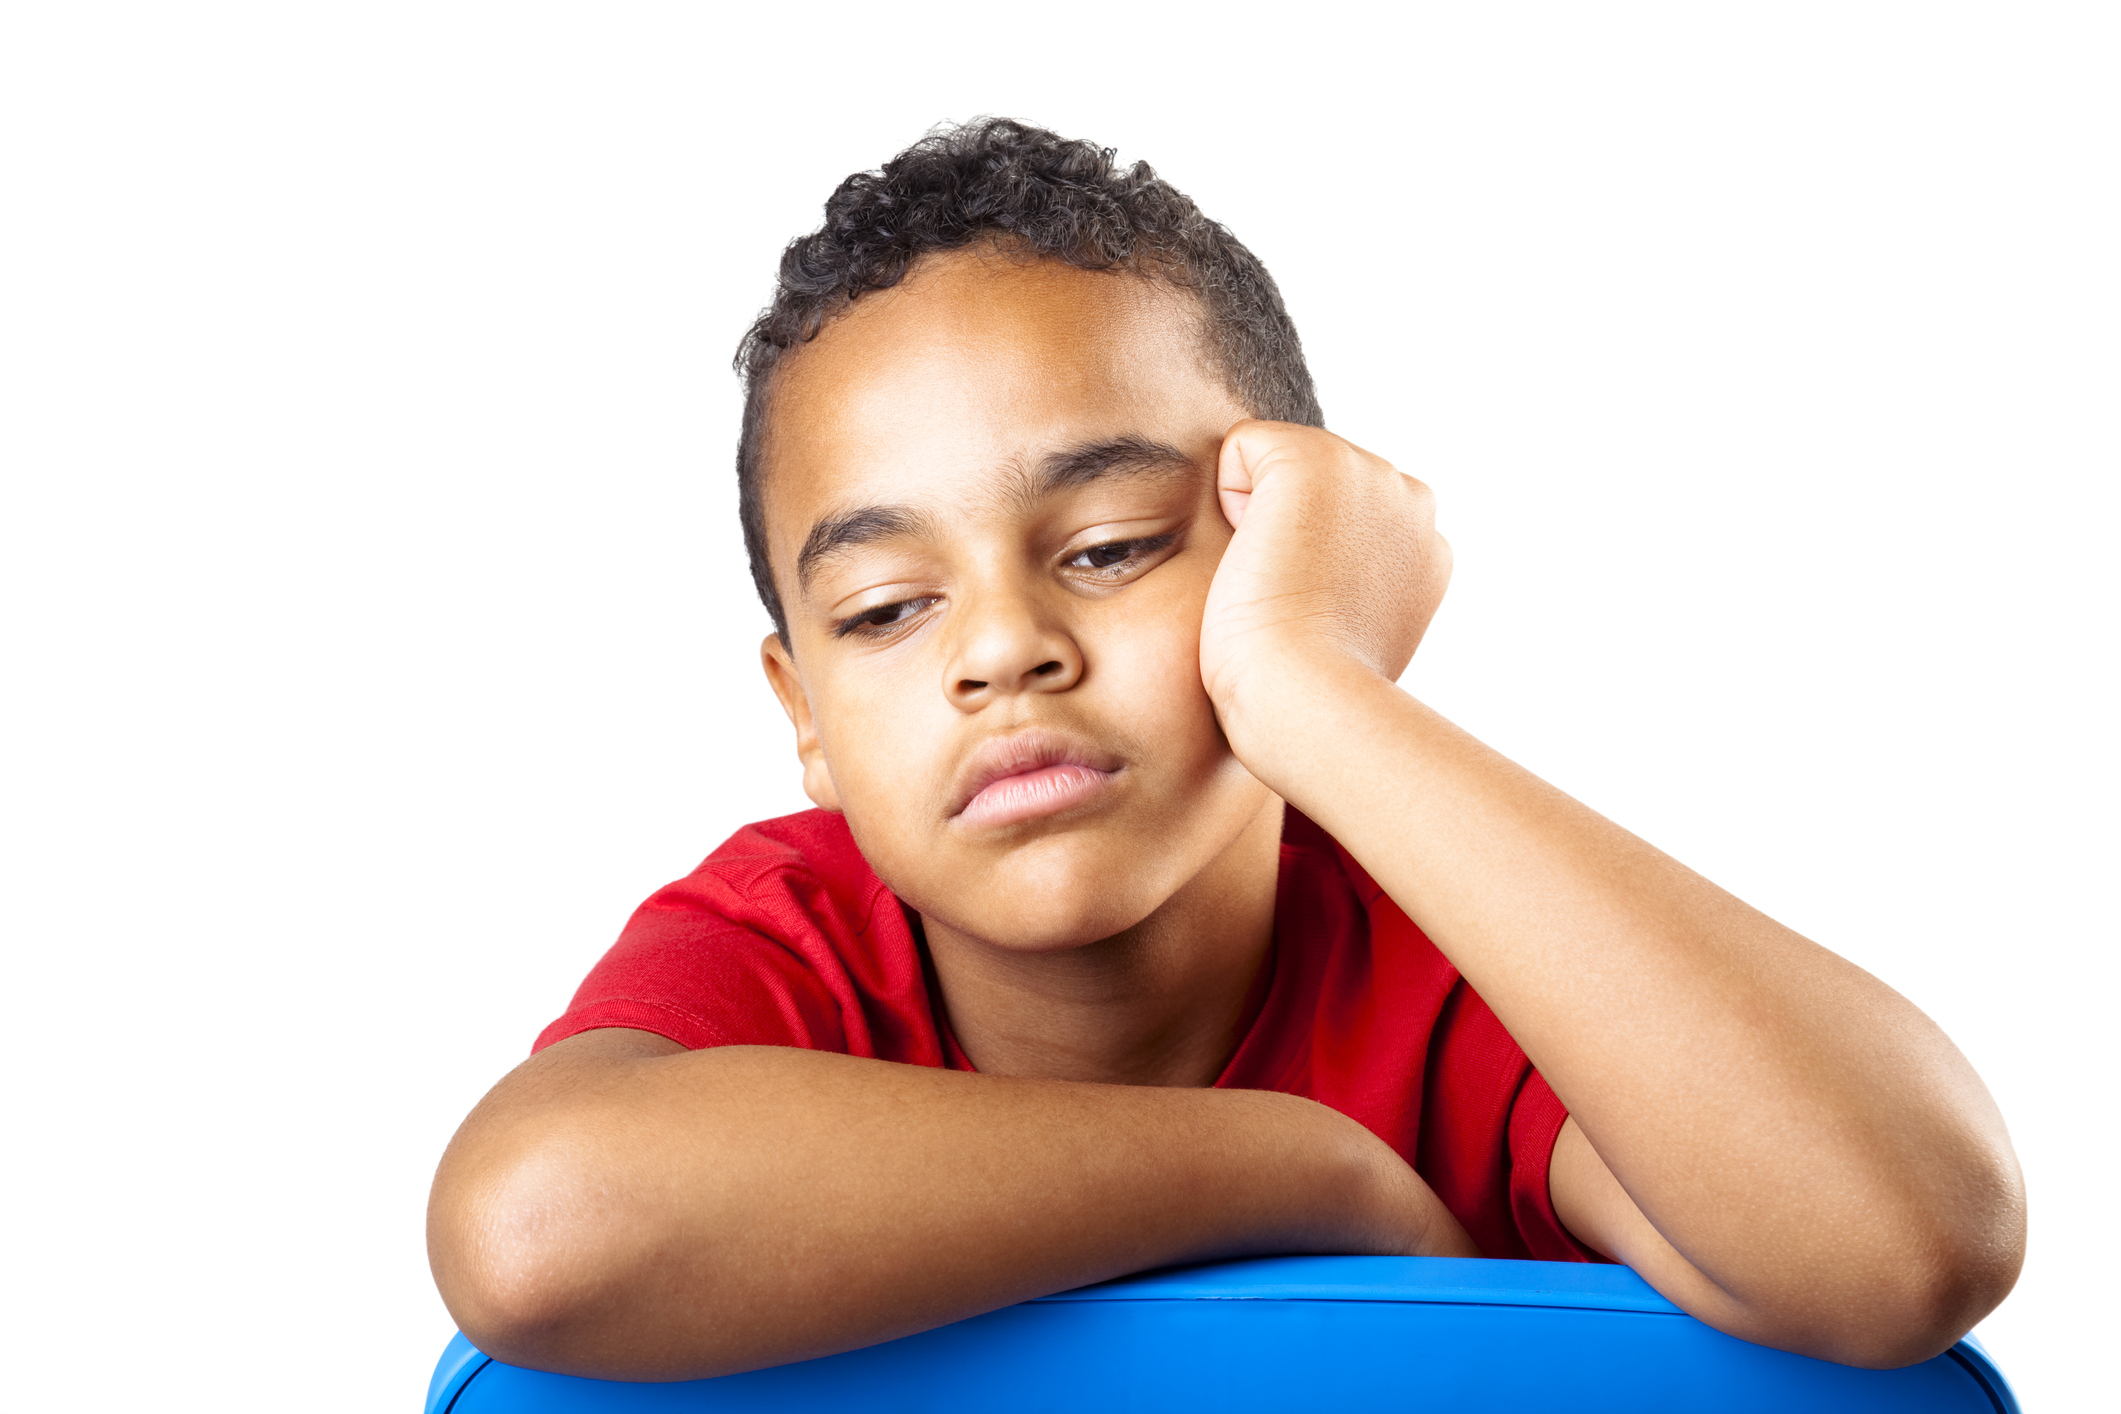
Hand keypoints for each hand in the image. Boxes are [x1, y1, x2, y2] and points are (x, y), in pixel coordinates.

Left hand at [1198, 421, 1450, 725]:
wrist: (1308, 698)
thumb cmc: (1312, 692)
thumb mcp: (1351, 638)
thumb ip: (1349, 588)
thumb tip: (1318, 584)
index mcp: (1425, 543)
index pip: (1341, 516)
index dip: (1305, 560)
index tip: (1314, 613)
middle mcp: (1411, 498)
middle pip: (1310, 483)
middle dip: (1286, 529)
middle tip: (1294, 600)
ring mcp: (1369, 471)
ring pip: (1279, 464)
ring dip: (1260, 517)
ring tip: (1276, 579)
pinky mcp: (1314, 459)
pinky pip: (1244, 446)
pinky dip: (1229, 495)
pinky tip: (1254, 551)